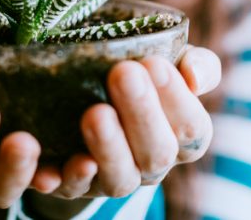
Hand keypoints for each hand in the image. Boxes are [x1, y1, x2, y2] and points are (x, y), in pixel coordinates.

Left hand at [45, 46, 220, 198]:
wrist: (82, 92)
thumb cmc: (138, 75)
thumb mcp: (168, 63)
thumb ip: (197, 65)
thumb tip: (195, 77)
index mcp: (181, 137)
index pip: (193, 128)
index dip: (176, 98)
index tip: (154, 62)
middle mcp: (151, 165)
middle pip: (157, 154)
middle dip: (142, 114)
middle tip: (123, 73)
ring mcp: (112, 178)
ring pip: (119, 179)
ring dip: (108, 147)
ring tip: (96, 113)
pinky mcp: (73, 185)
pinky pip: (69, 189)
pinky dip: (64, 178)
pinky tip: (54, 167)